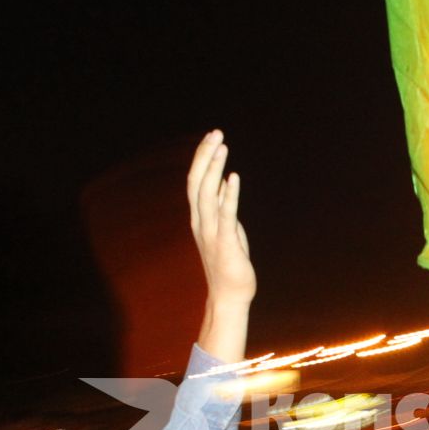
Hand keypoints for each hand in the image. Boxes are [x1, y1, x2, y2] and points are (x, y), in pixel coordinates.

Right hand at [187, 131, 255, 306]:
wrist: (229, 296)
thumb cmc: (229, 262)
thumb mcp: (226, 229)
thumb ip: (223, 206)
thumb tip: (225, 182)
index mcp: (199, 218)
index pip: (195, 181)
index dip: (201, 158)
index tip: (211, 137)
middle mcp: (201, 222)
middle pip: (197, 182)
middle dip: (205, 156)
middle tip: (216, 133)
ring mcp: (211, 232)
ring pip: (207, 194)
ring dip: (214, 168)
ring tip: (222, 147)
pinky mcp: (225, 243)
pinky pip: (225, 215)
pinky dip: (229, 195)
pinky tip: (233, 178)